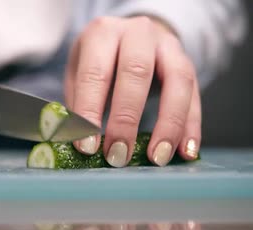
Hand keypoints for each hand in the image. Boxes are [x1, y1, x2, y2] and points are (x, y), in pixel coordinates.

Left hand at [65, 16, 200, 166]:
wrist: (132, 37)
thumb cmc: (99, 61)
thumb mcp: (78, 72)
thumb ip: (76, 103)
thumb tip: (71, 140)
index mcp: (102, 33)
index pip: (94, 74)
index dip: (90, 112)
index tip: (87, 147)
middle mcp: (137, 34)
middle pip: (136, 73)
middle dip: (126, 120)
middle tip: (118, 156)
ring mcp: (167, 46)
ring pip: (177, 82)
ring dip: (168, 126)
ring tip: (156, 159)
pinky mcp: (188, 64)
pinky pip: (195, 95)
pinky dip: (191, 127)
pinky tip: (186, 152)